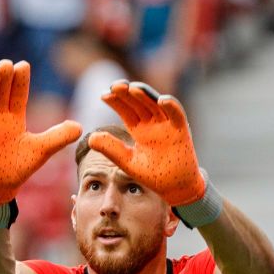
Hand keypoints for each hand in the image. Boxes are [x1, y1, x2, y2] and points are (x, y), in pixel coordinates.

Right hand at [0, 60, 82, 205]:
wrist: (0, 186)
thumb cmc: (19, 165)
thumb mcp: (41, 150)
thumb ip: (58, 137)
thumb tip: (79, 126)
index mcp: (16, 118)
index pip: (19, 95)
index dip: (20, 81)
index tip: (23, 65)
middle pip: (1, 95)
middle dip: (4, 80)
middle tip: (6, 64)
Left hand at [89, 81, 204, 205]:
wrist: (175, 188)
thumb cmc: (153, 175)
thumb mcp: (128, 162)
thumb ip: (112, 149)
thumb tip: (90, 138)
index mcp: (139, 130)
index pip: (126, 110)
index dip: (116, 102)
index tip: (104, 95)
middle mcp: (153, 124)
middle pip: (139, 103)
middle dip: (128, 94)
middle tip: (116, 86)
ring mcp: (167, 125)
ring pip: (155, 104)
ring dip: (146, 95)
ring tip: (133, 88)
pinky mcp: (182, 131)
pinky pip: (177, 114)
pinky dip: (171, 106)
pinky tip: (162, 100)